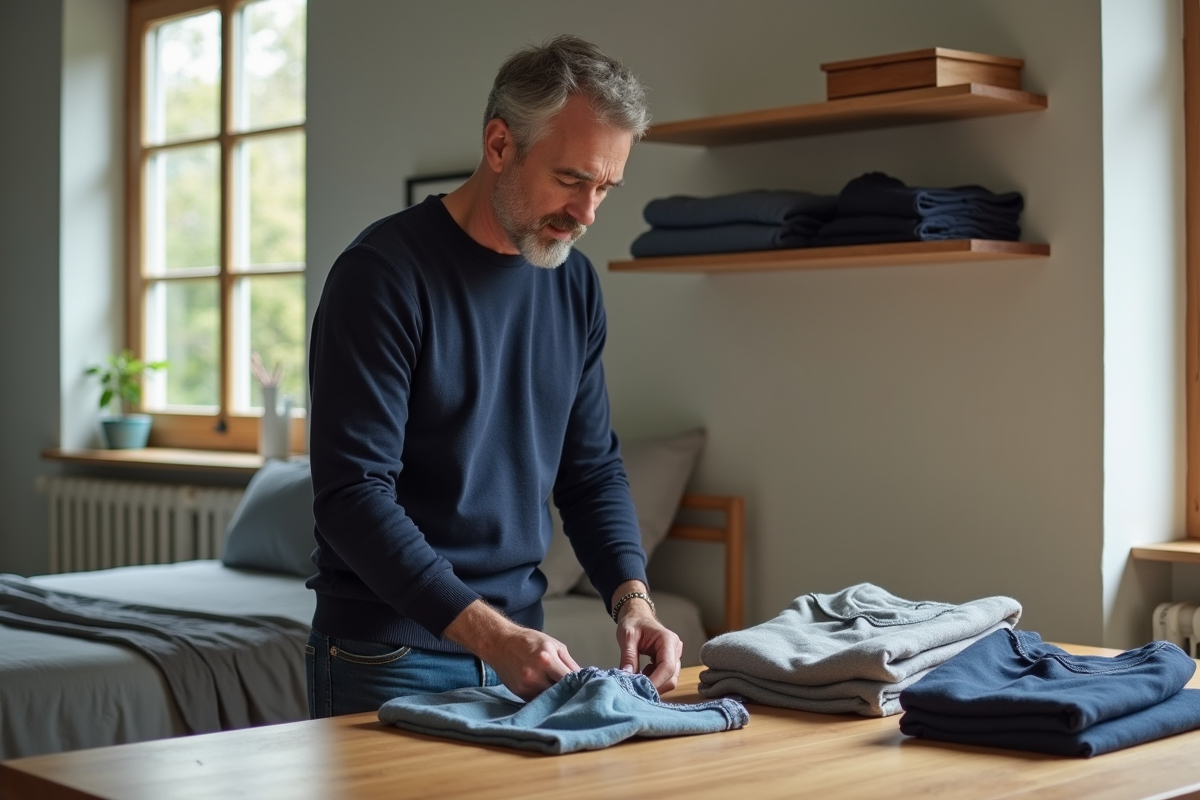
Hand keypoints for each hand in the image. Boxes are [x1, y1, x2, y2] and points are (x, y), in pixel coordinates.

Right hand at [443, 599, 579, 700]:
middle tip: (579, 693)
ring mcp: (526, 686)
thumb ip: (569, 662)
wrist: (500, 643)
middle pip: (561, 692)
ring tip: (564, 692)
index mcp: (546, 659)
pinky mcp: (520, 694)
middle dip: (571, 692)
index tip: (588, 687)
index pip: (570, 679)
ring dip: (558, 697)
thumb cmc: (528, 641)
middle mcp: (535, 675)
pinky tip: (549, 692)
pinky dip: (546, 697)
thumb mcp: (553, 644)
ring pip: (551, 698)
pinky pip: (539, 700)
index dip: (580, 684)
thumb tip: (584, 677)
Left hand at [613, 586, 682, 693]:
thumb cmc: (633, 622)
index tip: (640, 690)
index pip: (667, 667)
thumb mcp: (627, 636)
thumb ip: (628, 656)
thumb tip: (626, 677)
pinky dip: (653, 681)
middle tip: (634, 688)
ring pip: (669, 680)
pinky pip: (665, 677)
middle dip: (654, 686)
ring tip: (636, 679)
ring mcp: (674, 656)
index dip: (655, 681)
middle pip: (671, 677)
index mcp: (668, 640)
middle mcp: (675, 649)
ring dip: (653, 684)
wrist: (637, 616)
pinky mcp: (669, 661)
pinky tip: (641, 674)